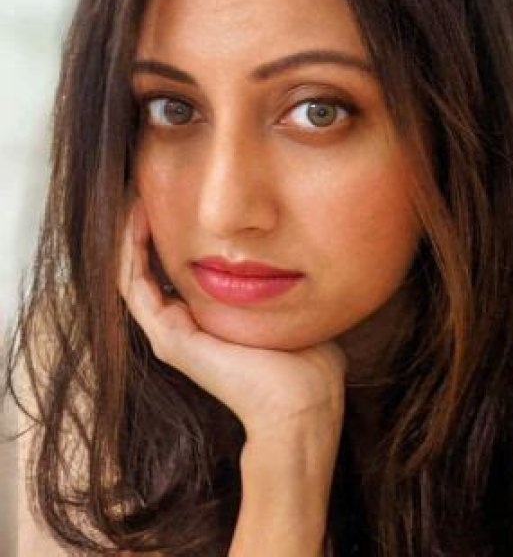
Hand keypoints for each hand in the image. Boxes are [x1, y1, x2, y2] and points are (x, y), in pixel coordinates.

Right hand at [117, 197, 347, 443]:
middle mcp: (182, 326)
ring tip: (132, 195)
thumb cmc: (306, 358)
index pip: (173, 270)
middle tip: (143, 186)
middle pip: (148, 269)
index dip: (167, 233)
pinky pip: (135, 286)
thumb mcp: (285, 307)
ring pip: (132, 274)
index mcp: (206, 320)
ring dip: (129, 234)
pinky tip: (135, 218)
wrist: (303, 402)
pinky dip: (130, 251)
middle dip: (143, 228)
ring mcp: (172, 335)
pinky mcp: (170, 339)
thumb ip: (276, 284)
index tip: (173, 196)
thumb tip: (291, 255)